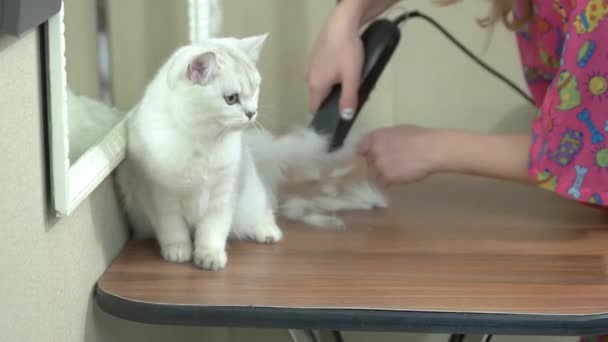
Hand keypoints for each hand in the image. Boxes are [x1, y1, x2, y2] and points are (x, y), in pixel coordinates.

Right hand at [305, 2, 363, 117]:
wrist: (342, 23)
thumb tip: (345, 118)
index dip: (325, 115)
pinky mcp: (315, 56)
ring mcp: (311, 65)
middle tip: (354, 95)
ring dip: (336, 85)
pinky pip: (323, 71)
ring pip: (323, 83)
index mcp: (315, 86)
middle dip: (335, 98)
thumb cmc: (346, 51)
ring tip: (353, 79)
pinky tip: (346, 66)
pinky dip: (333, 73)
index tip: (338, 115)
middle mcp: (309, 77)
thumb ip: (348, 99)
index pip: (314, 109)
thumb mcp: (352, 77)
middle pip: (320, 96)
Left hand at [357, 125, 439, 185]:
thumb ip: (385, 139)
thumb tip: (381, 145)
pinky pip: (382, 183)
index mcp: (375, 136)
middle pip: (368, 162)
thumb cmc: (419, 137)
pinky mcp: (386, 177)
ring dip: (381, 175)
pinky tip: (398, 178)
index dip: (365, 153)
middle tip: (390, 165)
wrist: (430, 149)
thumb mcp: (398, 131)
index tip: (370, 157)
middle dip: (376, 165)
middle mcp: (373, 150)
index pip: (360, 147)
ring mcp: (379, 164)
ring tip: (396, 172)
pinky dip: (388, 183)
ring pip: (373, 174)